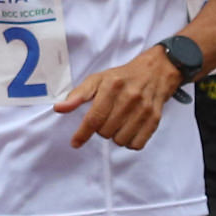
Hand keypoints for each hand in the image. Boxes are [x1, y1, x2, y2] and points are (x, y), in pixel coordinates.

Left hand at [53, 51, 182, 150]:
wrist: (155, 71)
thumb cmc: (122, 77)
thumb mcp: (98, 79)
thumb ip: (78, 95)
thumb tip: (59, 108)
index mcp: (112, 86)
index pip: (94, 117)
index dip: (82, 133)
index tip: (75, 142)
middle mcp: (129, 98)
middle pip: (105, 131)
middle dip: (101, 129)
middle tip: (106, 118)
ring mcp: (144, 109)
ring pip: (120, 140)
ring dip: (115, 136)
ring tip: (118, 122)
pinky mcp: (155, 119)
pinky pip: (136, 144)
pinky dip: (129, 142)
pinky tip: (128, 130)